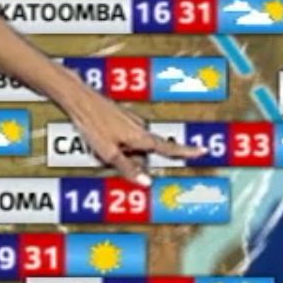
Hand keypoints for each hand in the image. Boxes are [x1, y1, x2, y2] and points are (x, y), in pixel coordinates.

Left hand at [61, 93, 205, 183]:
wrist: (79, 99)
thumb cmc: (93, 125)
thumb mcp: (109, 154)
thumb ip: (129, 169)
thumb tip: (146, 182)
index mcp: (141, 137)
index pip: (169, 148)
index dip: (186, 152)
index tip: (203, 151)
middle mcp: (140, 128)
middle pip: (143, 154)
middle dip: (129, 161)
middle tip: (108, 158)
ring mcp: (131, 121)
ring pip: (131, 147)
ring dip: (119, 152)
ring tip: (99, 147)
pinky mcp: (121, 118)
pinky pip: (122, 139)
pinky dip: (112, 143)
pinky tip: (97, 138)